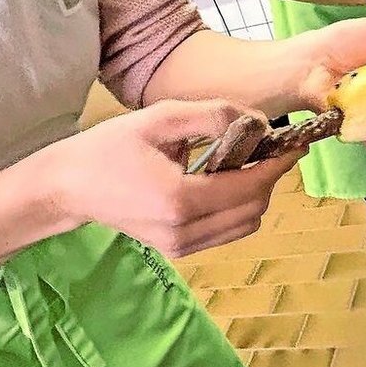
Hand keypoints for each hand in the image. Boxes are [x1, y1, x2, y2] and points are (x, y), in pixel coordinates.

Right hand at [40, 100, 303, 257]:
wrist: (68, 187)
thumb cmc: (109, 147)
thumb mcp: (160, 119)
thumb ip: (211, 116)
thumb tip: (256, 121)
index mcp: (180, 200)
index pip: (250, 187)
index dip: (278, 164)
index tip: (297, 143)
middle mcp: (184, 232)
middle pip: (254, 210)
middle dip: (270, 178)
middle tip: (273, 147)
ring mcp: (180, 246)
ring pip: (244, 225)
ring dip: (256, 194)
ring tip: (250, 160)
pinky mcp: (177, 250)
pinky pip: (225, 231)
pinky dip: (238, 206)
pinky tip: (227, 179)